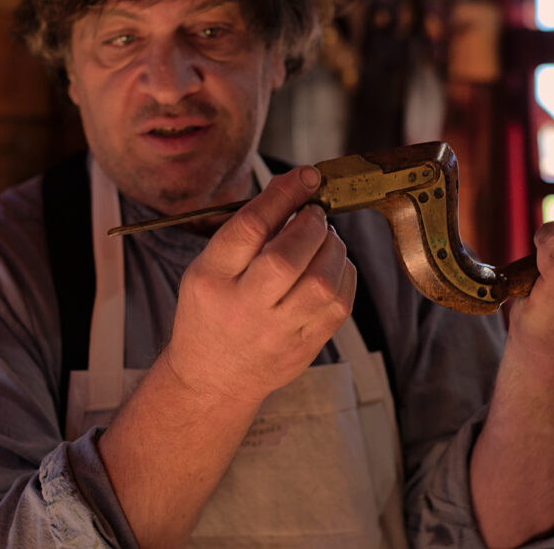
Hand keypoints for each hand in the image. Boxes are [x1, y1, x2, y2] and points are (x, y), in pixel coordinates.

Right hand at [164, 166, 355, 404]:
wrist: (214, 378)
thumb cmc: (212, 311)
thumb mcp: (209, 267)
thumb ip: (247, 232)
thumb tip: (295, 188)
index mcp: (211, 278)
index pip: (250, 227)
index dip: (284, 194)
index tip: (305, 176)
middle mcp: (242, 306)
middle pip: (288, 257)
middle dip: (312, 224)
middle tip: (315, 215)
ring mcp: (276, 332)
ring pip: (321, 283)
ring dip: (333, 248)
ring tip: (326, 239)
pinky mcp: (304, 348)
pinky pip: (340, 306)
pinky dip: (345, 275)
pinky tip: (334, 266)